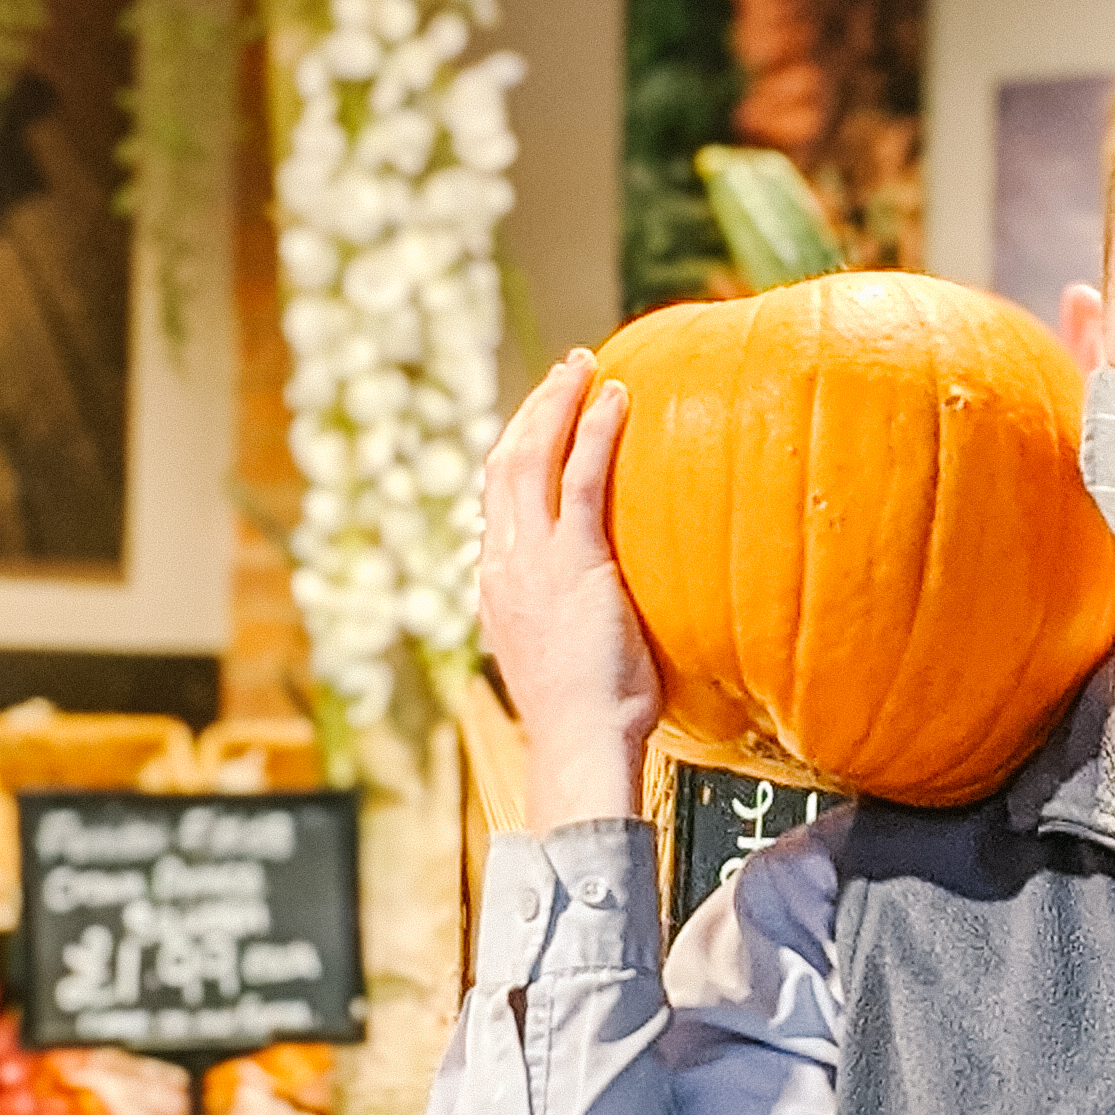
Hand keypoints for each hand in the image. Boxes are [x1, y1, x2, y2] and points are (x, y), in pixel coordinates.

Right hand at [480, 350, 661, 830]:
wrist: (582, 745)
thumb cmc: (592, 723)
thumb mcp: (573, 663)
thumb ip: (579, 628)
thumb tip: (612, 624)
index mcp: (497, 590)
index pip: (496, 505)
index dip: (518, 455)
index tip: (543, 427)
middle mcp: (502, 566)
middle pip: (502, 466)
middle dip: (532, 412)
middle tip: (565, 375)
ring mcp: (531, 562)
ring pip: (529, 457)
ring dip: (556, 404)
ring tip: (585, 368)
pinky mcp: (572, 561)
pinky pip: (580, 476)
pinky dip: (595, 430)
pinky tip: (618, 399)